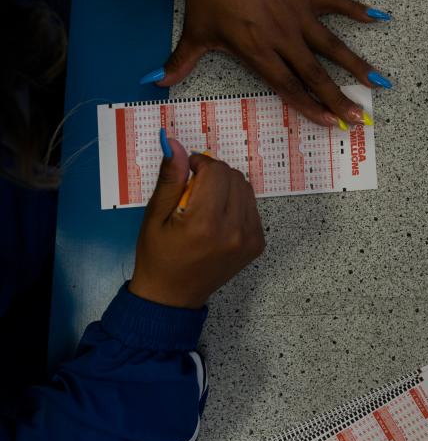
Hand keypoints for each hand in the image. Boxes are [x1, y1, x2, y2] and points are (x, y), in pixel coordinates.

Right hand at [129, 134, 264, 308]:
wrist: (172, 296)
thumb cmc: (158, 256)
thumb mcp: (155, 215)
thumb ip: (170, 179)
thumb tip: (175, 144)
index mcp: (206, 223)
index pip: (216, 171)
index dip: (199, 163)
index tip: (186, 170)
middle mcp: (234, 230)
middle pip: (234, 176)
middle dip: (213, 174)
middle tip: (193, 189)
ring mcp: (251, 238)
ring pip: (246, 189)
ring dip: (226, 187)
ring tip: (205, 204)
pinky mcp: (258, 243)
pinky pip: (252, 207)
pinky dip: (236, 203)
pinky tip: (218, 218)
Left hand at [155, 0, 390, 127]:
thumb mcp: (195, 31)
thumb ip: (181, 61)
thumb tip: (156, 82)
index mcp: (258, 51)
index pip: (288, 87)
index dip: (310, 107)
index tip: (331, 123)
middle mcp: (282, 36)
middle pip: (316, 74)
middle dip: (339, 98)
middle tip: (361, 117)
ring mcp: (297, 14)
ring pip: (333, 46)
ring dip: (357, 65)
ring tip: (381, 82)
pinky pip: (336, 3)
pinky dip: (357, 10)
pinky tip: (380, 19)